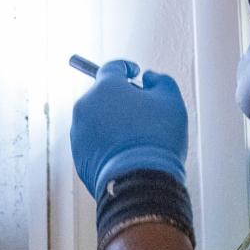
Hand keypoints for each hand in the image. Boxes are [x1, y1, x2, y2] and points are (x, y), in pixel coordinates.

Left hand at [70, 59, 187, 198]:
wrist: (139, 183)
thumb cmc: (157, 139)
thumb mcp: (171, 101)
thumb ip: (160, 81)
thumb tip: (148, 78)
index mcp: (106, 87)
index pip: (113, 67)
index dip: (126, 68)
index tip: (135, 73)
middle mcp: (85, 106)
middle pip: (103, 94)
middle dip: (120, 98)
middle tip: (142, 111)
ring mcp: (78, 132)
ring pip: (97, 119)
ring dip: (112, 122)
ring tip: (136, 138)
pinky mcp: (78, 156)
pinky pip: (94, 142)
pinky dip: (106, 143)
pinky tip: (126, 153)